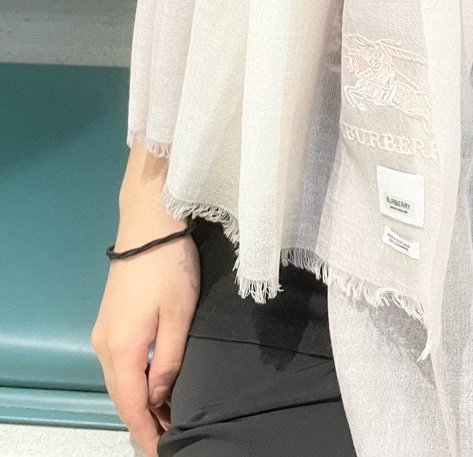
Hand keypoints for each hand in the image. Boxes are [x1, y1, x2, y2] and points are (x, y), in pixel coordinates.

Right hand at [91, 217, 199, 454]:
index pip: (132, 405)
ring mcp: (104, 333)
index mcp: (123, 349)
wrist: (149, 225)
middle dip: (144, 421)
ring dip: (140, 401)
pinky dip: (136, 381)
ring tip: (167, 417)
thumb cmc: (170, 267)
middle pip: (122, 397)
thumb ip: (169, 360)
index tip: (165, 452)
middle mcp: (106, 346)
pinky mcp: (111, 320)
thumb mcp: (180, 314)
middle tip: (171, 438)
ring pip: (120, 380)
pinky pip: (121, 364)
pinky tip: (154, 384)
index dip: (147, 432)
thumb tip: (159, 397)